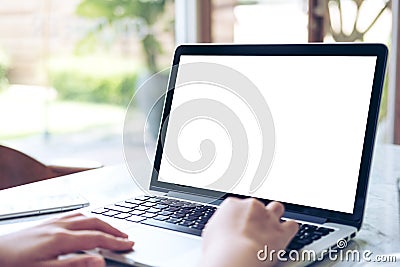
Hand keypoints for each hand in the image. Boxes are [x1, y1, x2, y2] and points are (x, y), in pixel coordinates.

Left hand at [0, 213, 133, 266]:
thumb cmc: (14, 264)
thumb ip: (74, 264)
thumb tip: (100, 261)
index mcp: (61, 238)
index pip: (97, 238)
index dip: (115, 242)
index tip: (130, 245)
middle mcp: (59, 226)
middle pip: (94, 222)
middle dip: (113, 229)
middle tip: (127, 237)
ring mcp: (52, 222)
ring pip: (85, 217)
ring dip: (102, 222)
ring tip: (112, 229)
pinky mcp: (46, 223)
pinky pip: (73, 215)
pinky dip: (87, 217)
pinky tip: (86, 221)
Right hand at [201, 197, 297, 266]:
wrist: (234, 257)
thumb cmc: (218, 249)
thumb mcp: (210, 233)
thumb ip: (219, 227)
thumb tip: (219, 232)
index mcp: (232, 205)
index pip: (238, 205)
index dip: (240, 217)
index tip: (239, 226)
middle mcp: (251, 207)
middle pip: (257, 206)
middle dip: (257, 215)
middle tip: (254, 228)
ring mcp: (267, 217)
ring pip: (277, 208)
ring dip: (275, 217)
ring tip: (272, 227)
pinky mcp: (281, 231)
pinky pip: (292, 225)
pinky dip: (289, 230)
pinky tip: (285, 235)